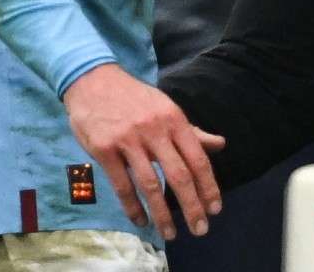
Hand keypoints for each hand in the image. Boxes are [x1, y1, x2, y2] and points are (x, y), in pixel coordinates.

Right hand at [63, 63, 225, 241]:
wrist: (93, 80)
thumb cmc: (134, 98)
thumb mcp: (166, 108)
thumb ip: (192, 131)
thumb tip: (221, 144)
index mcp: (174, 120)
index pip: (197, 159)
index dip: (209, 187)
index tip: (215, 209)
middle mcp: (154, 130)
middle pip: (179, 176)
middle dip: (192, 206)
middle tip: (200, 229)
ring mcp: (129, 140)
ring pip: (150, 185)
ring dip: (163, 214)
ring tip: (170, 233)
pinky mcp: (105, 149)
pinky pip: (122, 185)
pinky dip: (133, 207)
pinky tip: (141, 220)